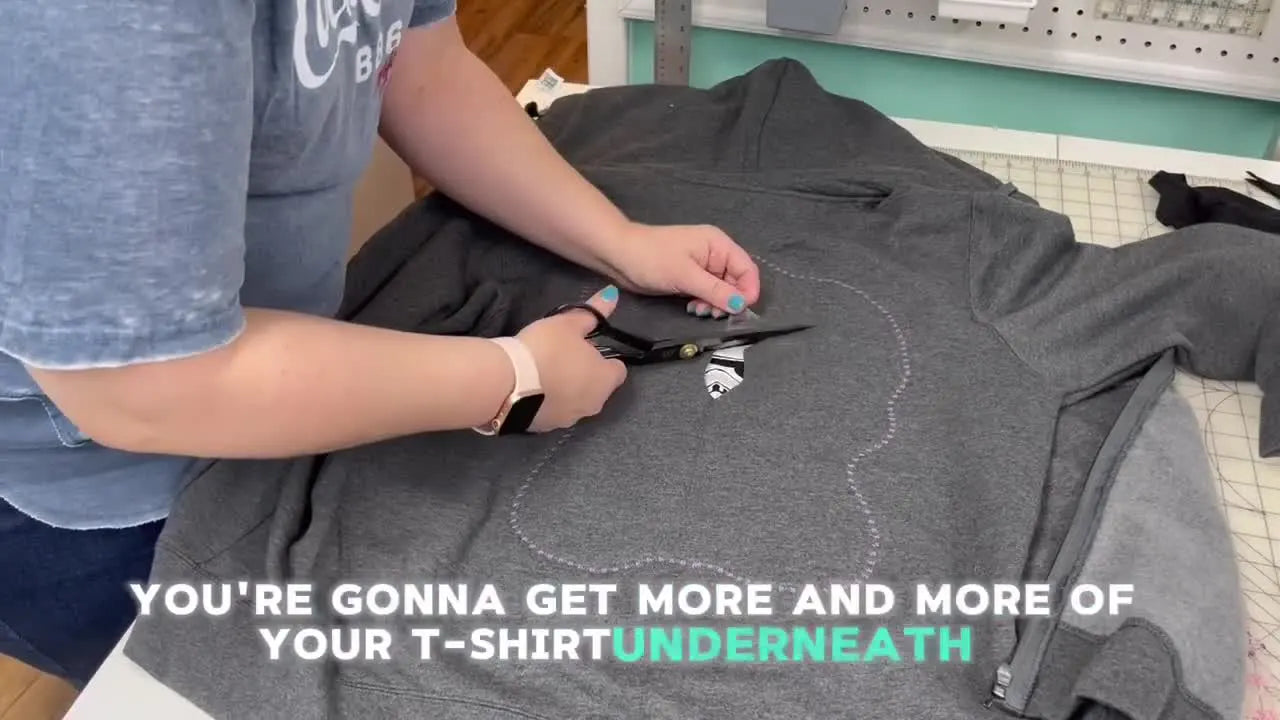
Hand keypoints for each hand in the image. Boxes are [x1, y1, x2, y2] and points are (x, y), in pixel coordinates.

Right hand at [515, 286, 627, 431]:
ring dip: (567, 390)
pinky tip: (532, 389)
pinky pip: (554, 411)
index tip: (588, 347)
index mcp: (605, 380)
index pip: (618, 371)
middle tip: (564, 356)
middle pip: (597, 387)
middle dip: (586, 374)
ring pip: (576, 402)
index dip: (605, 357)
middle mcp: (594, 404)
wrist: (507, 385)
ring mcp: (570, 420)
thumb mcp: (567, 323)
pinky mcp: (546, 428)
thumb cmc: (546, 349)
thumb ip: (591, 313)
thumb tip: (613, 295)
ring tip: (544, 372)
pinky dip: (548, 401)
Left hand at [606, 222, 761, 317]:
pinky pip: (707, 294)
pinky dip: (704, 303)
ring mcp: (702, 267)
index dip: (748, 290)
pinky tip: (692, 308)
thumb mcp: (686, 275)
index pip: (747, 269)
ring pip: (722, 291)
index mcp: (719, 244)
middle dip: (729, 300)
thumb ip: (715, 291)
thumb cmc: (652, 258)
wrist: (618, 256)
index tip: (739, 311)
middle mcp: (714, 254)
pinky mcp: (689, 279)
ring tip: (699, 311)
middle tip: (712, 314)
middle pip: (736, 282)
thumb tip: (742, 305)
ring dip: (715, 304)